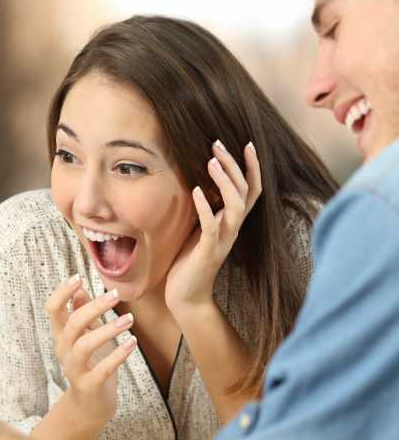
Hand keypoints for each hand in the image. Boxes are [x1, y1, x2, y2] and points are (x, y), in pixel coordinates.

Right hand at [44, 277, 136, 423]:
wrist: (91, 404)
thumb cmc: (92, 363)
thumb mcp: (86, 335)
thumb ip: (82, 313)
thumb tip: (80, 289)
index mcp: (62, 335)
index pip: (52, 309)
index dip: (62, 292)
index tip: (78, 276)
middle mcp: (64, 350)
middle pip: (72, 323)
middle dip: (94, 307)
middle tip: (116, 296)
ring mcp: (74, 369)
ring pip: (84, 345)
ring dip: (108, 330)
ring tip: (129, 320)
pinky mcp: (89, 385)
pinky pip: (102, 369)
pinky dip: (119, 354)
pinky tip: (132, 343)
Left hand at [165, 140, 261, 311]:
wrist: (186, 295)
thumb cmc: (189, 260)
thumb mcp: (199, 229)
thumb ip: (206, 210)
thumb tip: (201, 183)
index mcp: (231, 222)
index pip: (251, 190)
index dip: (252, 168)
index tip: (246, 144)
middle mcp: (232, 229)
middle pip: (244, 192)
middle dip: (234, 165)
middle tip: (217, 144)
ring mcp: (223, 240)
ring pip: (236, 206)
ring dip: (225, 182)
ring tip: (211, 161)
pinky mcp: (208, 252)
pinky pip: (211, 227)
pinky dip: (205, 207)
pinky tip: (196, 190)